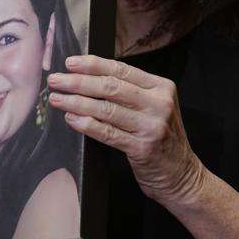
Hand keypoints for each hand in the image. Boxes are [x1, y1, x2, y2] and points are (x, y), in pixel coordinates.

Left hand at [49, 55, 204, 207]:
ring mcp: (152, 126)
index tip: (70, 63)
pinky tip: (70, 119)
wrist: (182, 175)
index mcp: (161, 87)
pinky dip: (85, 125)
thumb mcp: (153, 107)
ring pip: (105, 109)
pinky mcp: (142, 148)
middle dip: (78, 82)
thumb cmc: (160, 138)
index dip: (93, 65)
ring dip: (76, 102)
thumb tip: (87, 76)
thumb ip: (130, 91)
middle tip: (56, 80)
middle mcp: (159, 104)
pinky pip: (107, 133)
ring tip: (57, 99)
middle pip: (110, 87)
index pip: (121, 69)